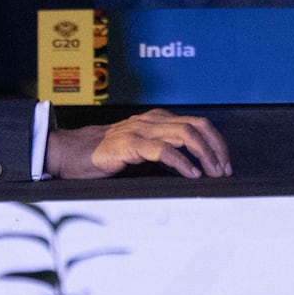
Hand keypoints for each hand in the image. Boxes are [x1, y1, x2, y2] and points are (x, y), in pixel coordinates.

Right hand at [46, 108, 232, 179]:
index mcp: (156, 120)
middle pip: (197, 126)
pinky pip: (162, 150)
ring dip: (204, 154)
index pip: (197, 124)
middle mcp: (151, 121)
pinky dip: (181, 162)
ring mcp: (140, 130)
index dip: (216, 142)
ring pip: (184, 134)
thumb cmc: (102, 154)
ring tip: (213, 173)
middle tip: (225, 170)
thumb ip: (160, 151)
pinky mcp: (128, 144)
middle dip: (217, 147)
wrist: (68, 152)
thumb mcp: (138, 149)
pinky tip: (190, 174)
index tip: (225, 162)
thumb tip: (190, 169)